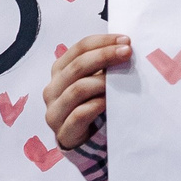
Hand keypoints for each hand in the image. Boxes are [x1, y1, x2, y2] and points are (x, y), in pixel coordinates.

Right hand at [46, 33, 127, 149]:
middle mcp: (53, 88)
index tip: (126, 41)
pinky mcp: (63, 132)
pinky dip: (96, 105)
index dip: (102, 41)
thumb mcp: (94, 82)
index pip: (79, 48)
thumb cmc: (90, 105)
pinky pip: (79, 114)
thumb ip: (102, 66)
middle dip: (104, 56)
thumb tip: (125, 47)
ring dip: (101, 81)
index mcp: (60, 71)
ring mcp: (55, 111)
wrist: (82, 140)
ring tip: (122, 78)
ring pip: (77, 89)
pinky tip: (109, 101)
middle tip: (127, 53)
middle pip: (77, 66)